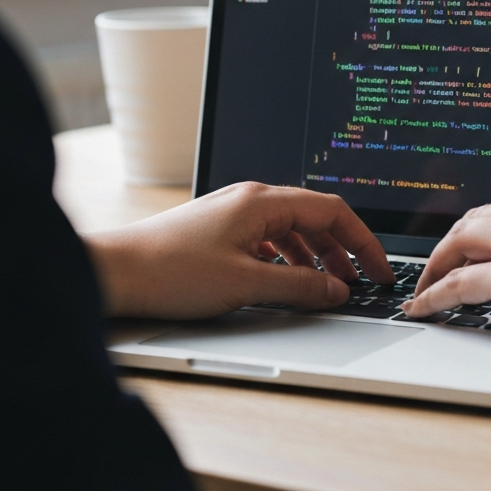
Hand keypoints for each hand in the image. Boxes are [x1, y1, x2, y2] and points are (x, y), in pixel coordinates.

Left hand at [84, 182, 393, 317]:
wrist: (113, 272)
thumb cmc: (169, 272)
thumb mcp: (245, 283)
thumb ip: (299, 287)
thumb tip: (336, 290)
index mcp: (261, 202)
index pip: (331, 211)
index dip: (362, 242)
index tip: (378, 270)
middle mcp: (250, 200)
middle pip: (313, 218)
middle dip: (341, 250)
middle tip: (358, 282)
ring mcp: (233, 214)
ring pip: (291, 229)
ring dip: (314, 256)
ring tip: (325, 287)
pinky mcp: (218, 231)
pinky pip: (268, 239)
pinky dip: (287, 259)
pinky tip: (286, 282)